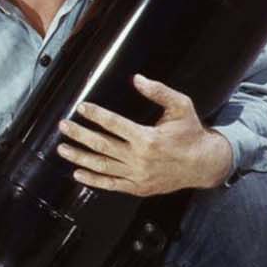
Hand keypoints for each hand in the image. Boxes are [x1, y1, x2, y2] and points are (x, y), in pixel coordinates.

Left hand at [56, 74, 232, 195]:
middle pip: (101, 145)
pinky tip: (78, 173)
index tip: (82, 108)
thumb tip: (137, 79)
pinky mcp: (137, 187)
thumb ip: (159, 91)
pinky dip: (92, 180)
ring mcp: (137, 175)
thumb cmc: (191, 133)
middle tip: (63, 126)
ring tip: (62, 149)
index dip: (96, 115)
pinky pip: (110, 185)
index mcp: (147, 138)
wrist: (204, 164)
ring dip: (79, 157)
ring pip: (101, 166)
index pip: (114, 124)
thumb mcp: (181, 106)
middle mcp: (139, 158)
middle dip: (79, 134)